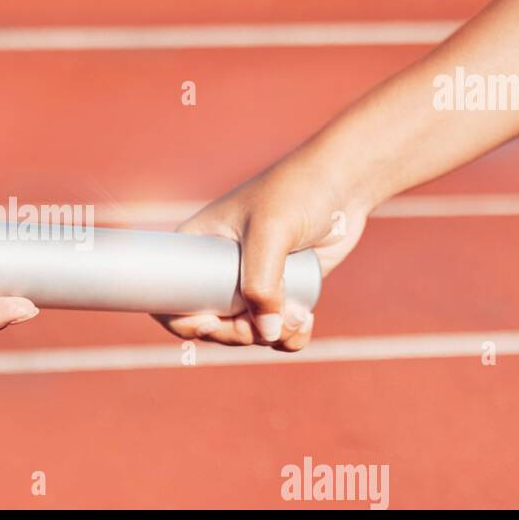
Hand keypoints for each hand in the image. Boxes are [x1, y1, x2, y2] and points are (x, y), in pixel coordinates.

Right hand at [153, 156, 370, 350]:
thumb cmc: (297, 192)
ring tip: (299, 318)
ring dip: (271, 337)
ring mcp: (252, 282)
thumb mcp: (270, 232)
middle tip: (264, 326)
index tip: (211, 325)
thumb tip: (265, 334)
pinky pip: (276, 330)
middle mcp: (219, 268)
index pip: (172, 297)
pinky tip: (305, 321)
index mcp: (198, 246)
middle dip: (237, 334)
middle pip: (212, 324)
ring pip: (247, 331)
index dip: (183, 321)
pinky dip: (288, 337)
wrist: (346, 182)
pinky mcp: (283, 291)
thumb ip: (262, 282)